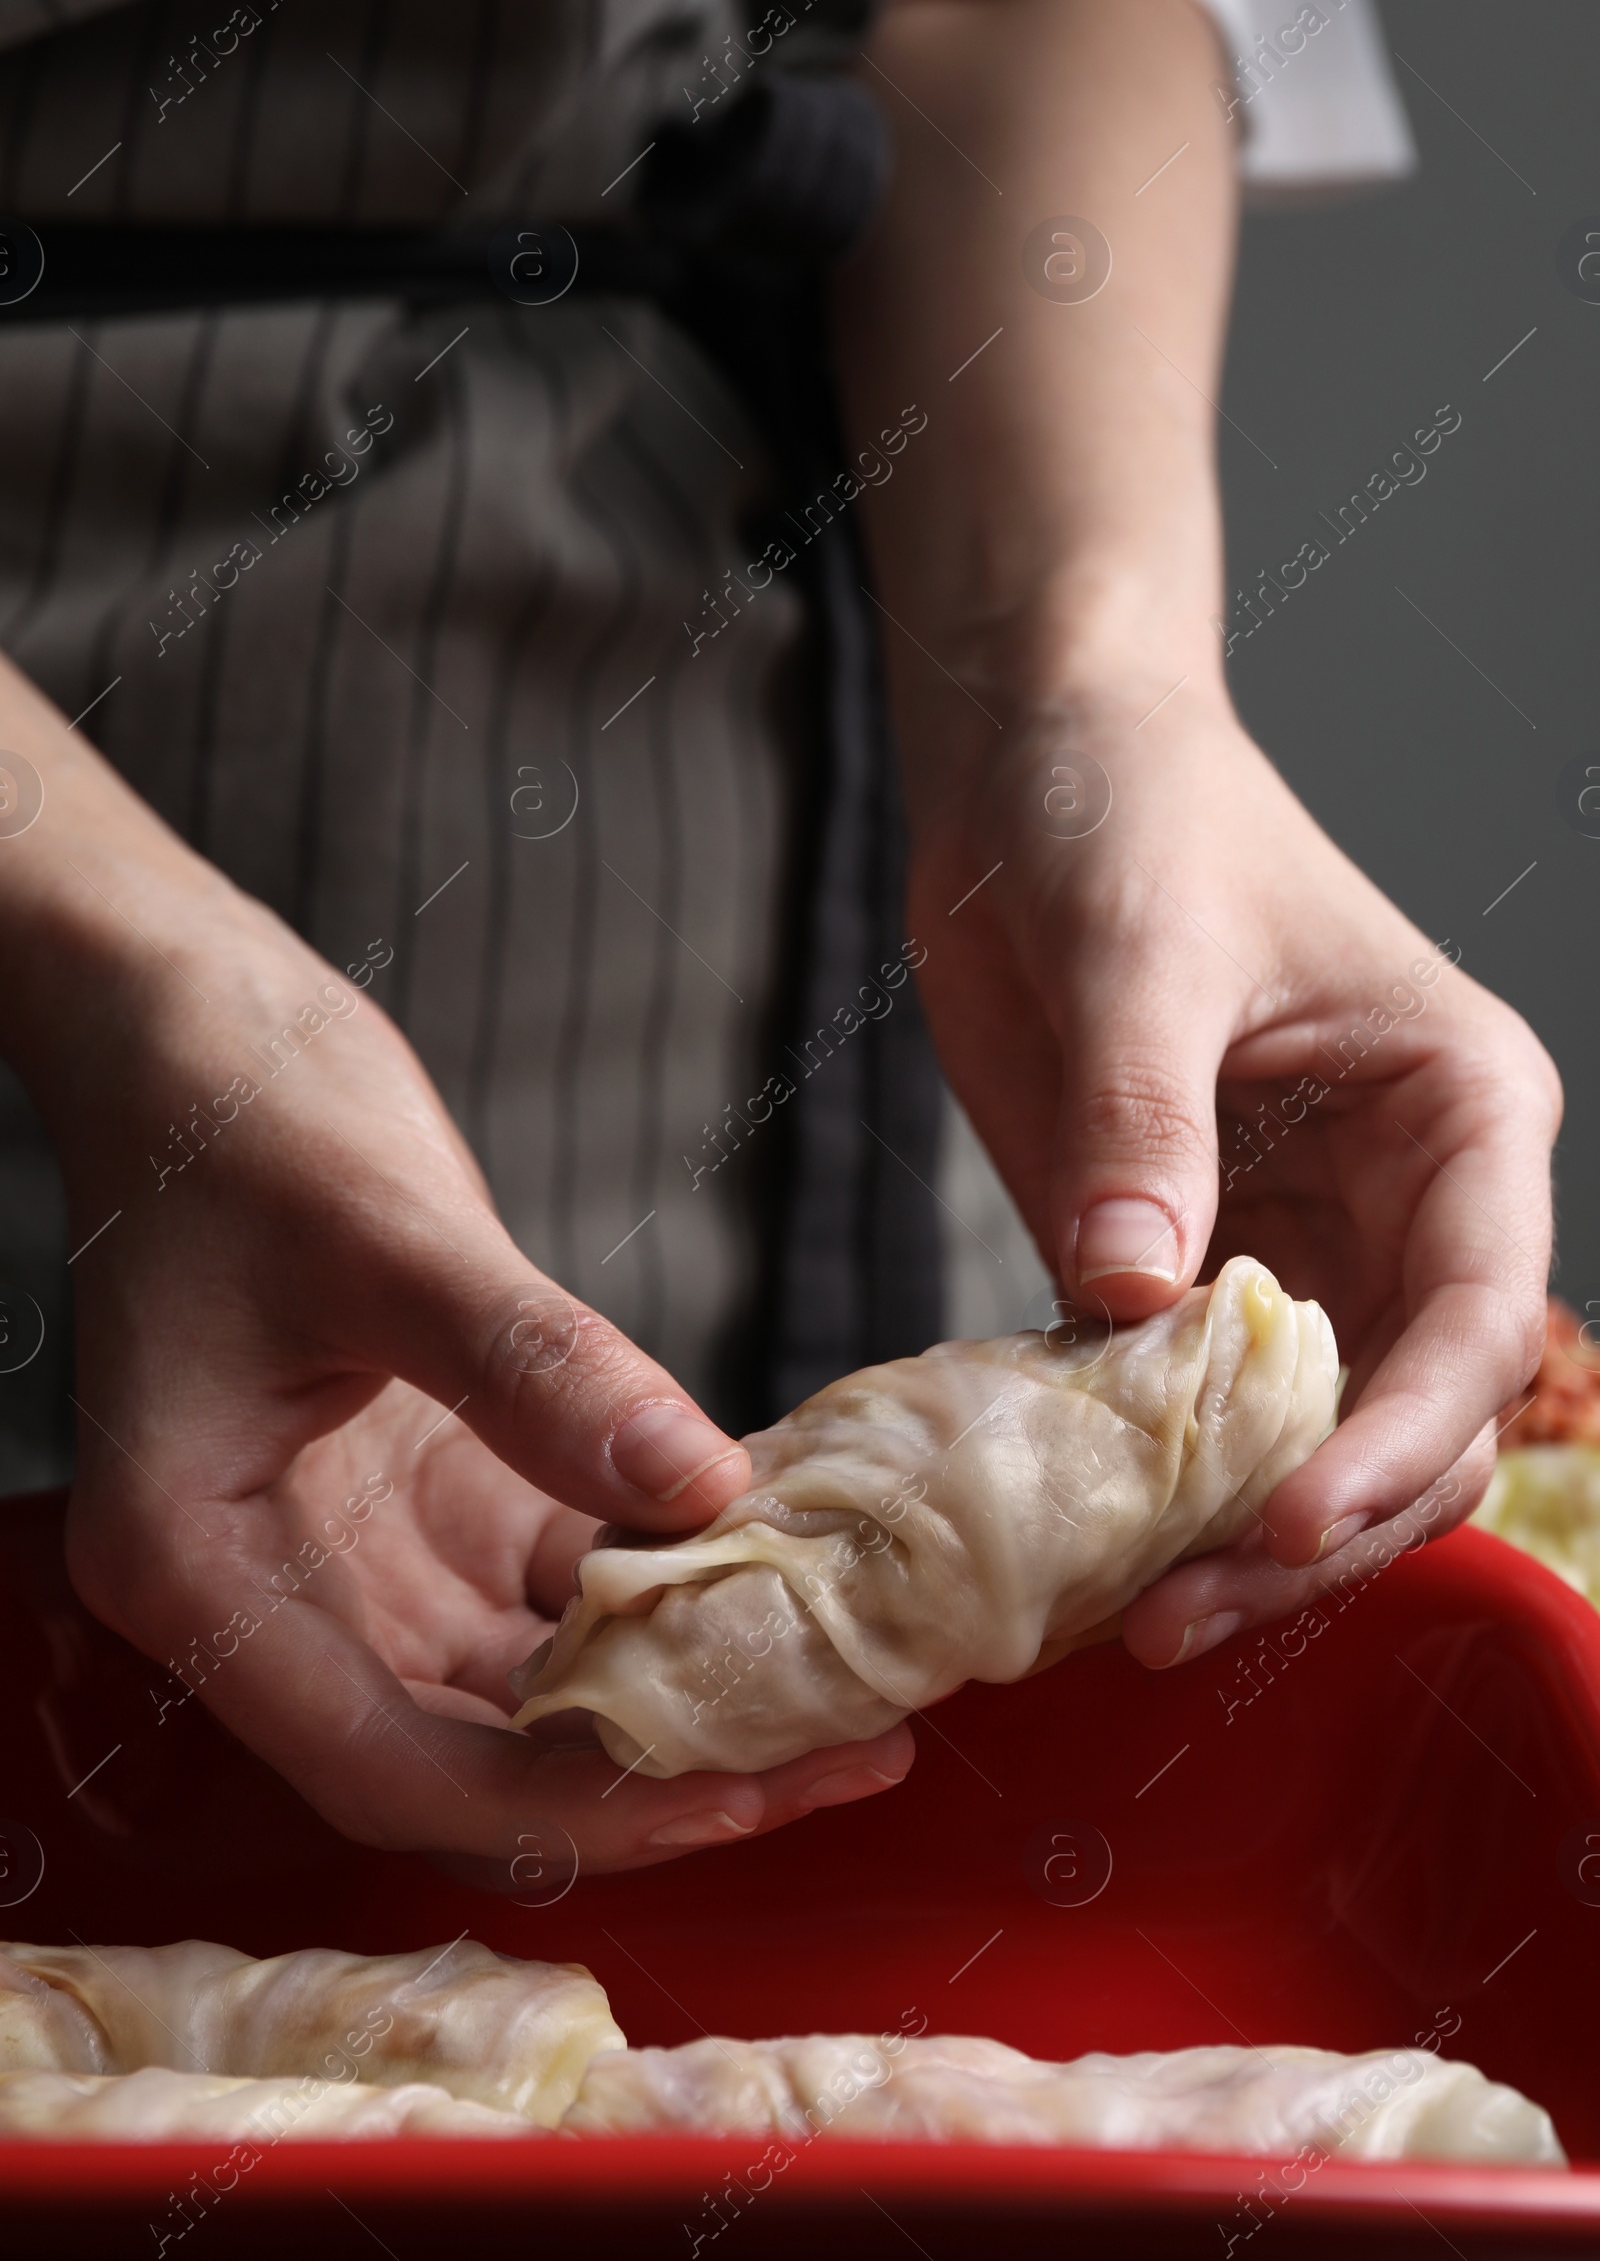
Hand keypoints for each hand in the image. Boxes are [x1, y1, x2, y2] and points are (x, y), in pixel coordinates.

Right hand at [0, 725, 910, 1862]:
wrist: (190, 1016)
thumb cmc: (237, 1108)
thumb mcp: (385, 1235)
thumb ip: (534, 1370)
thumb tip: (700, 1488)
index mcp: (198, 1567)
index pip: (394, 1763)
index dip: (572, 1804)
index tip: (745, 1790)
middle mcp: (267, 1586)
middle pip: (469, 1750)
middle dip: (652, 1771)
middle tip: (841, 1753)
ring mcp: (349, 1541)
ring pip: (524, 1677)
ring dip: (670, 1688)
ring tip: (839, 1681)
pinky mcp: (422, 1481)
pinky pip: (555, 1572)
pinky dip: (658, 1579)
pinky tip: (774, 1561)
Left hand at [911, 681, 1558, 1664]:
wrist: (1035, 769)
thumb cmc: (1132, 811)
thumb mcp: (1140, 950)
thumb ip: (1144, 1124)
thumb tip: (1139, 1296)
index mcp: (1457, 1116)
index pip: (1473, 1318)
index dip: (1395, 1440)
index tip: (1280, 1525)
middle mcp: (1404, 1204)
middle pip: (1407, 1421)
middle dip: (1310, 1531)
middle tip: (1175, 1615)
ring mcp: (1298, 1247)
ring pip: (1307, 1446)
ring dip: (1231, 1540)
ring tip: (1125, 1618)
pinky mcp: (1185, 1266)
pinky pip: (1189, 1414)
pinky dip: (1147, 1490)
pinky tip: (1075, 1548)